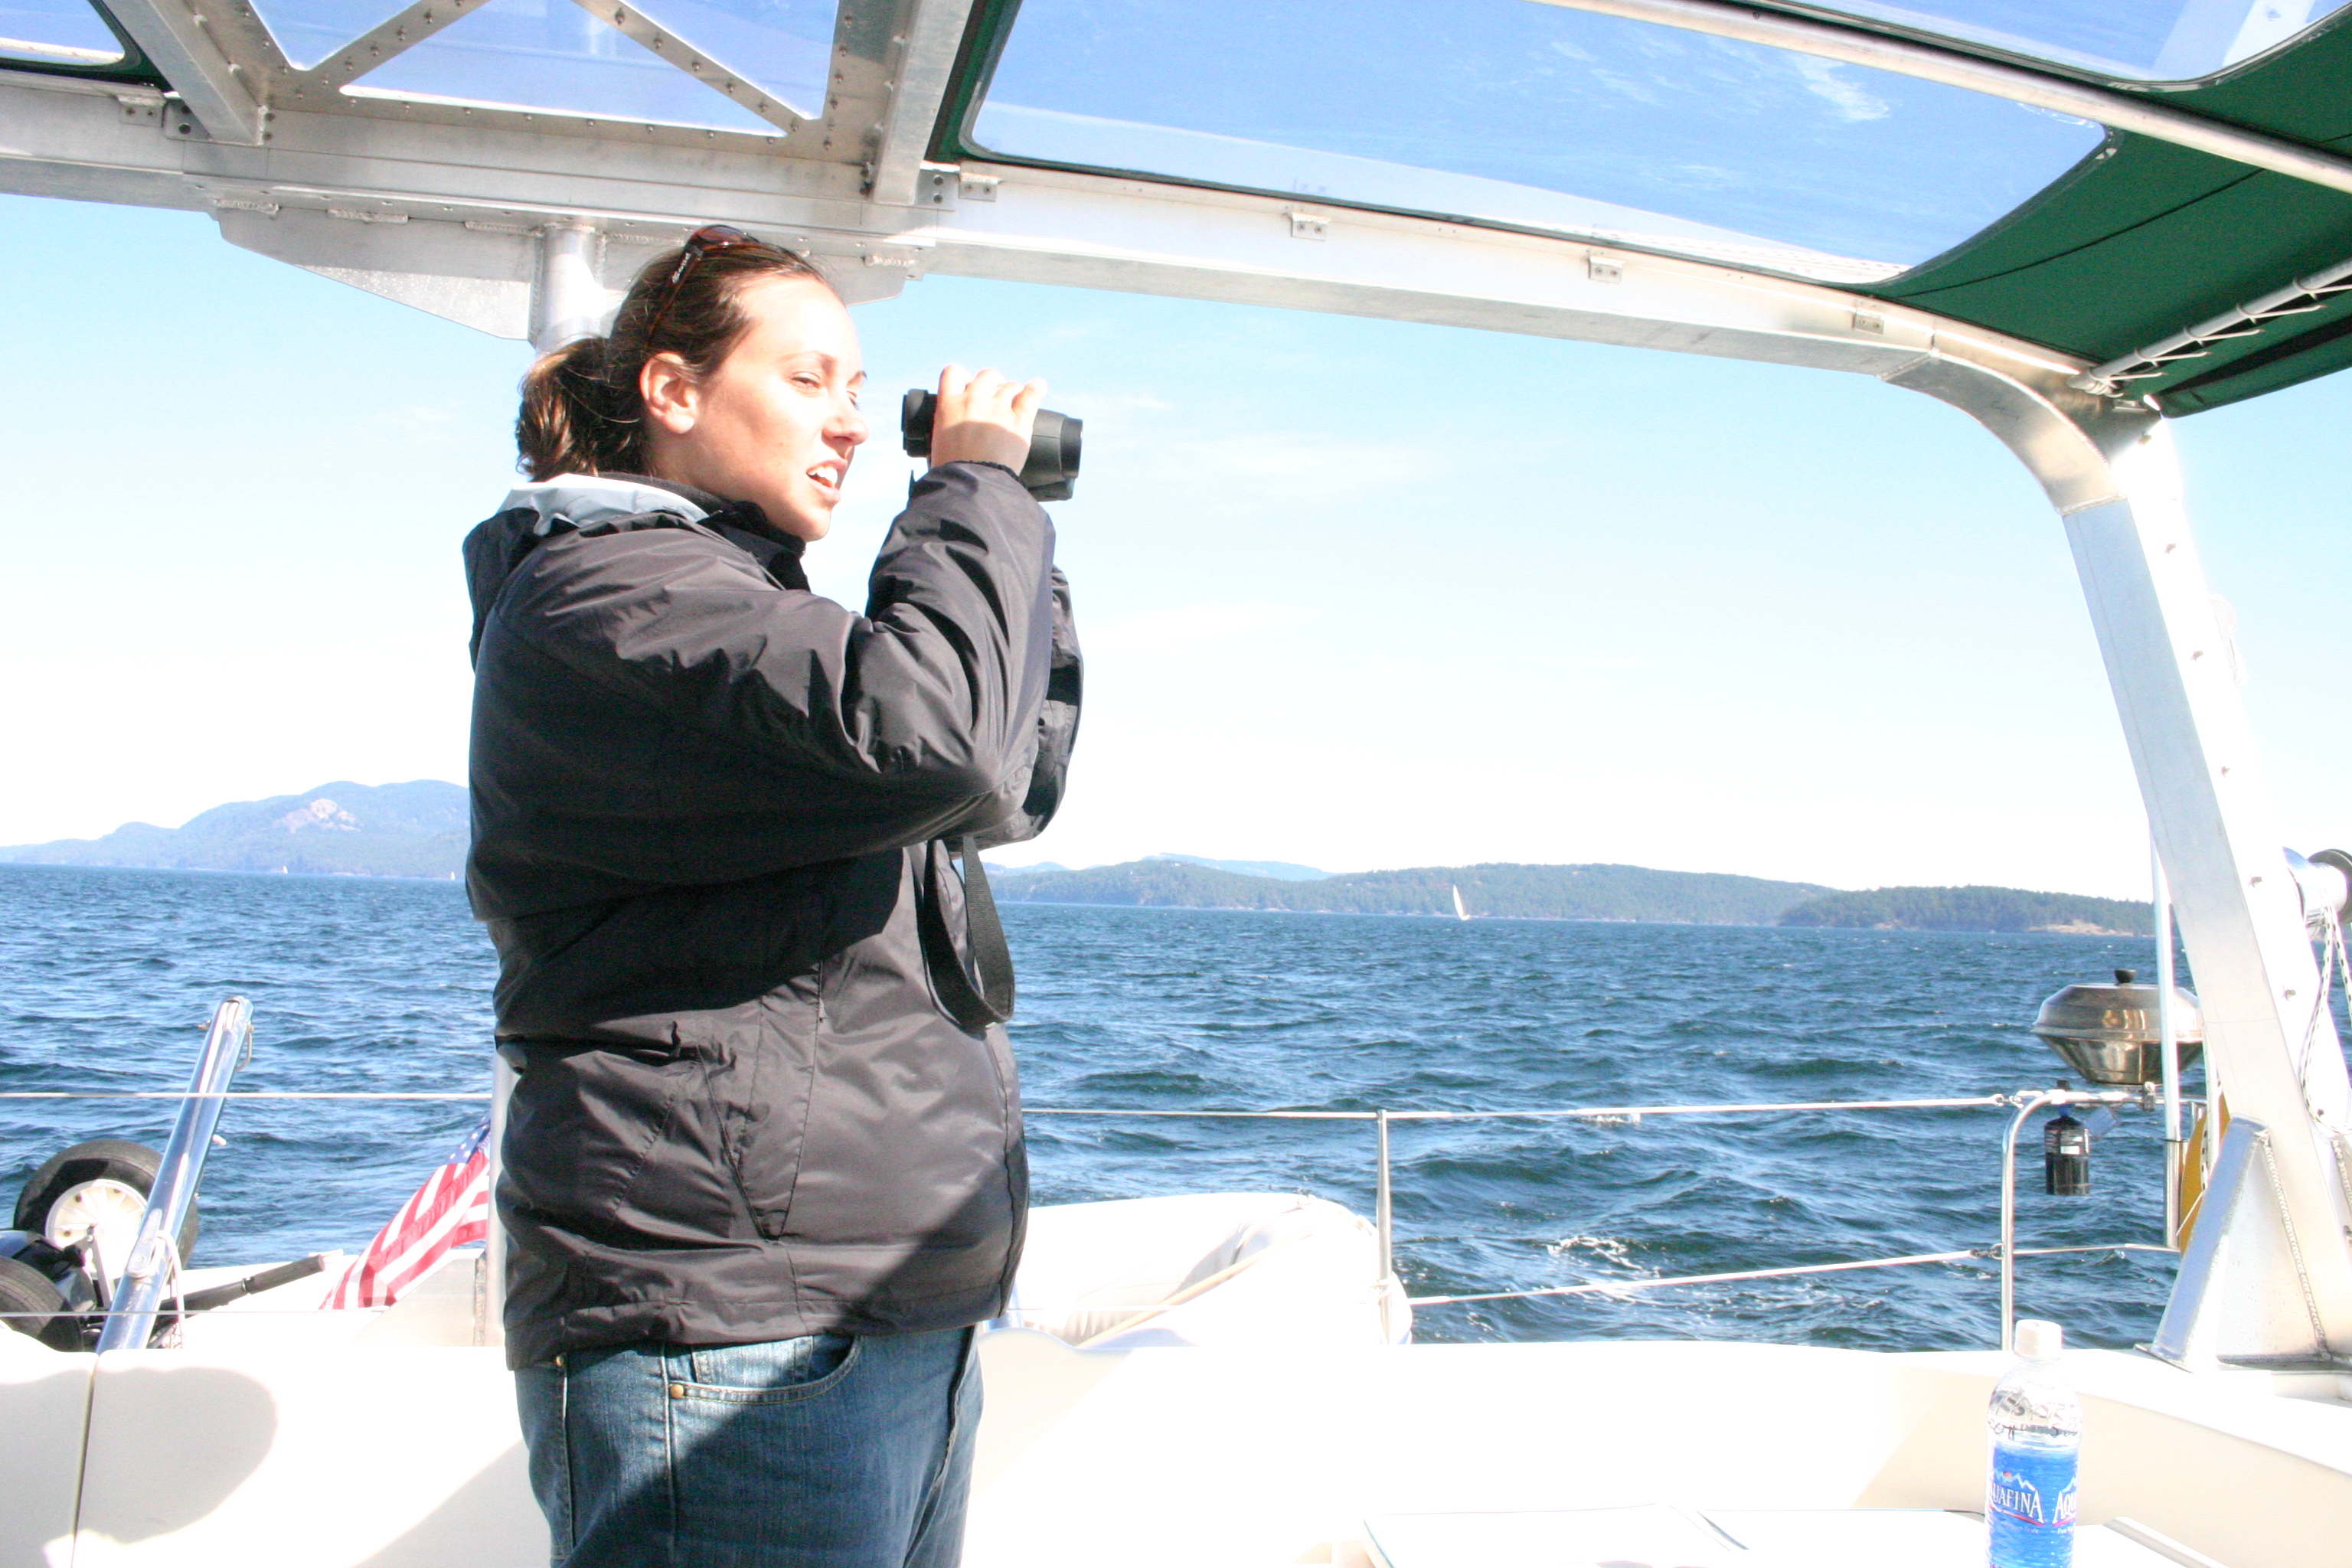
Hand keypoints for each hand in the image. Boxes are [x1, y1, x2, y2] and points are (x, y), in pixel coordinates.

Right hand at [929, 365, 1045, 471]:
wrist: (971, 483)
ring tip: (1013, 405)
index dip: (963, 378)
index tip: (968, 387)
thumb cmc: (952, 469)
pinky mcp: (1019, 421)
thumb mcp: (938, 440)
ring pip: (1010, 386)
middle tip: (994, 399)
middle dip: (992, 384)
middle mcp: (974, 400)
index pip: (953, 373)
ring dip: (1012, 393)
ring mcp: (998, 409)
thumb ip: (947, 424)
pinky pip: (1031, 395)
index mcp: (950, 405)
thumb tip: (952, 426)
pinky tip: (1038, 386)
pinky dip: (1036, 388)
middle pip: (987, 375)